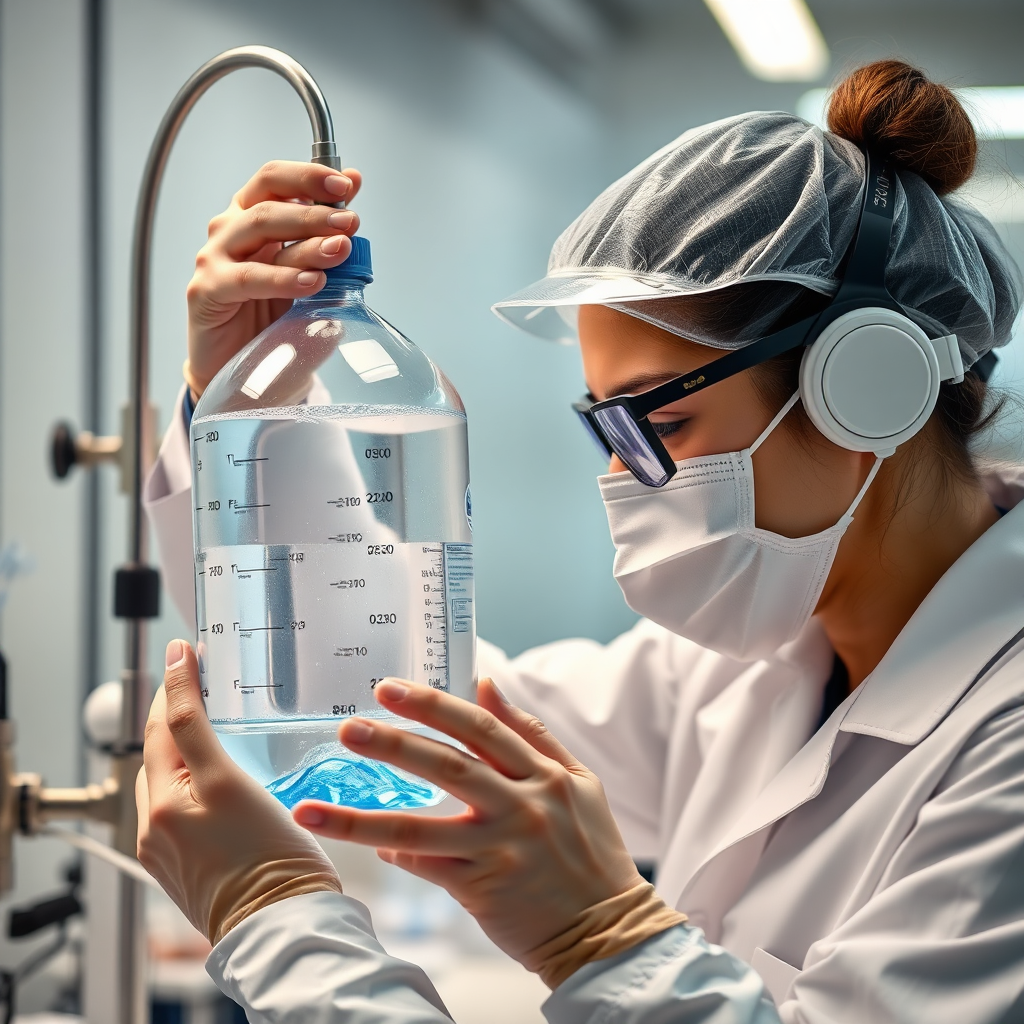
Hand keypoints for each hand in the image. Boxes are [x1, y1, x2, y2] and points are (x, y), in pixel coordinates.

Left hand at [137, 640, 341, 944]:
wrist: (281, 923)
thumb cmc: (271, 862)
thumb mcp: (232, 785)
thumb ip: (199, 738)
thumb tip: (177, 693)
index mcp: (166, 802)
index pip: (167, 723)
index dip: (176, 681)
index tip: (181, 650)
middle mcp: (156, 823)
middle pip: (159, 749)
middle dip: (172, 710)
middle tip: (195, 677)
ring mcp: (165, 845)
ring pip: (165, 776)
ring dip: (177, 743)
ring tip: (204, 720)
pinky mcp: (178, 862)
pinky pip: (173, 805)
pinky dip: (183, 777)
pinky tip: (208, 774)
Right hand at [185, 160, 361, 394]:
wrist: (242, 371)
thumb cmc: (273, 317)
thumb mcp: (308, 273)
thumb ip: (325, 237)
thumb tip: (354, 193)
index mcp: (251, 215)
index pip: (274, 179)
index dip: (309, 175)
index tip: (346, 184)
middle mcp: (230, 230)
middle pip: (269, 202)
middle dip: (315, 210)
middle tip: (349, 222)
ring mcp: (214, 259)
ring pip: (258, 232)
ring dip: (304, 240)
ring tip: (338, 249)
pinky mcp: (206, 291)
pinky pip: (246, 279)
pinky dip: (281, 279)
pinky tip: (311, 282)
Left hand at [292, 680, 683, 986]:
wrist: (608, 930)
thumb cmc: (591, 851)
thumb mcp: (579, 782)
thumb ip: (532, 733)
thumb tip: (486, 685)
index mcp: (543, 774)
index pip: (480, 727)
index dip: (432, 705)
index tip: (388, 689)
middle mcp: (520, 806)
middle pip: (447, 766)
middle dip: (393, 743)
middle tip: (347, 729)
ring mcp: (498, 849)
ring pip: (419, 828)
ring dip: (360, 818)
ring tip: (311, 806)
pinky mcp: (482, 889)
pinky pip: (428, 869)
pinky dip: (397, 855)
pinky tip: (370, 844)